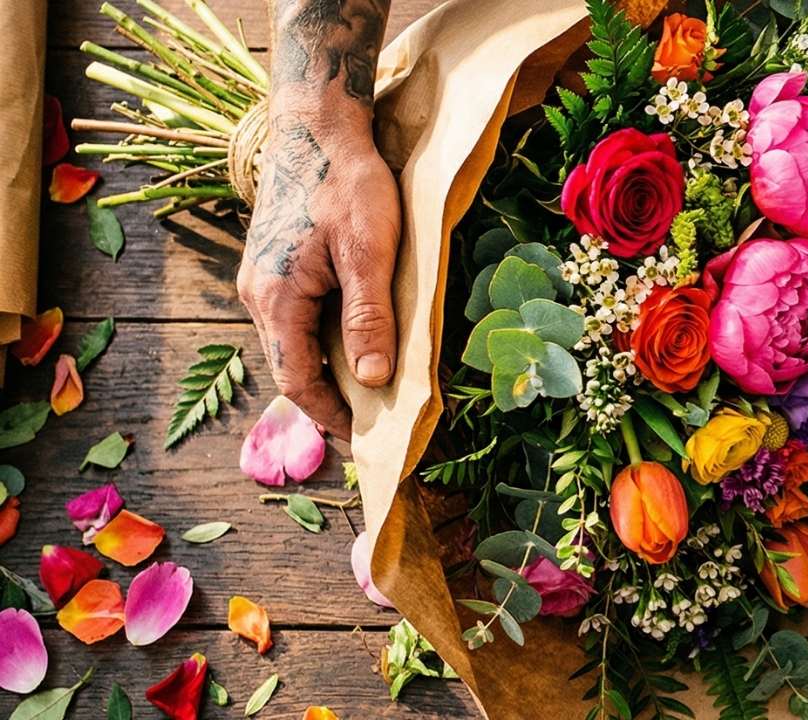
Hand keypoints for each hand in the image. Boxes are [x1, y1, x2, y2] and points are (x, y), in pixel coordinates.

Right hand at [236, 117, 399, 433]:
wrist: (316, 129)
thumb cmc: (346, 184)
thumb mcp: (368, 251)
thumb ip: (368, 316)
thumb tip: (372, 378)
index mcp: (276, 298)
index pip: (297, 380)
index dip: (331, 415)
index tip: (365, 436)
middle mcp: (259, 295)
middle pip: (293, 366)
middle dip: (332, 398)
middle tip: (376, 420)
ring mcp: (264, 281)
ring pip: (295, 342)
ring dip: (331, 368)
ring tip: (375, 389)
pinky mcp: (276, 267)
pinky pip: (299, 318)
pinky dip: (327, 338)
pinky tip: (360, 340)